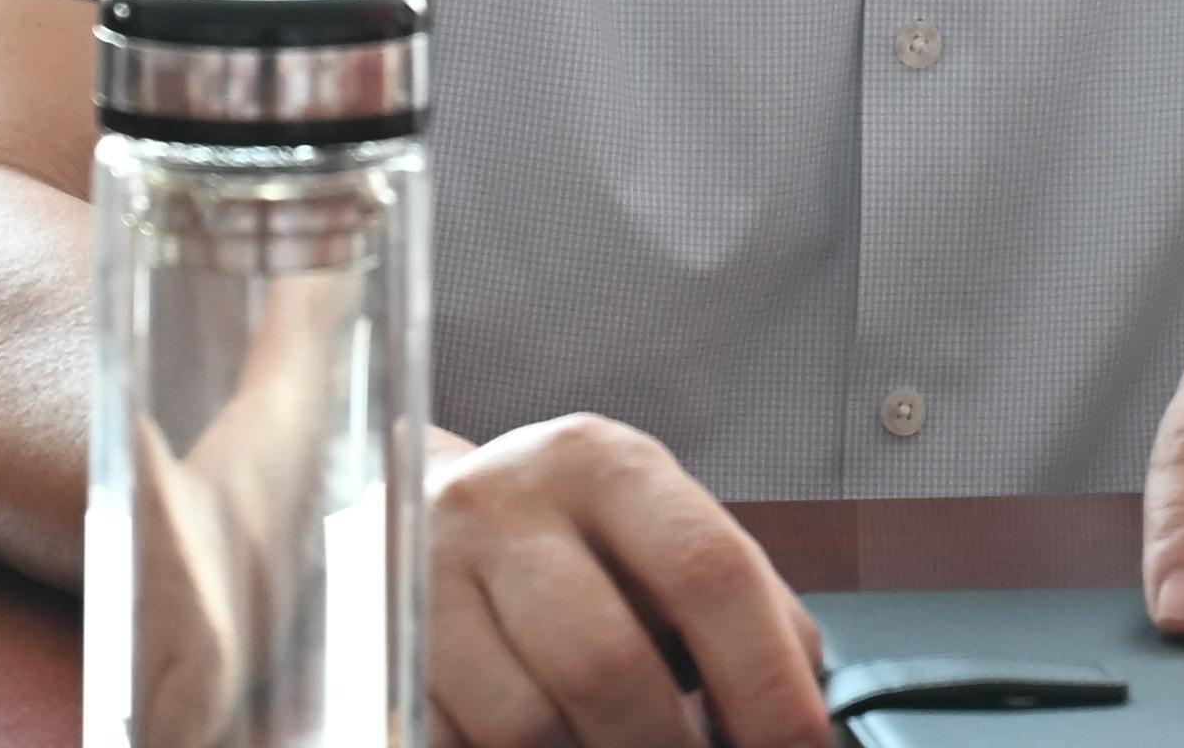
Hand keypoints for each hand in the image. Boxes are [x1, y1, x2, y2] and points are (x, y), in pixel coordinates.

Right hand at [424, 414, 829, 747]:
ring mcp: (427, 576)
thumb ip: (740, 605)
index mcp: (603, 464)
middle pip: (609, 666)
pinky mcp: (380, 651)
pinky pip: (457, 746)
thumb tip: (802, 711)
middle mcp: (507, 503)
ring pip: (528, 726)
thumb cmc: (566, 541)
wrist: (414, 517)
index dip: (766, 681)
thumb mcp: (653, 536)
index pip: (708, 572)